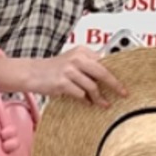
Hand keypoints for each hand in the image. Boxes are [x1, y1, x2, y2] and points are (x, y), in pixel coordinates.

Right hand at [12, 47, 127, 107]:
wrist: (32, 73)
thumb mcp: (73, 62)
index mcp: (82, 51)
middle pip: (102, 72)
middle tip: (123, 93)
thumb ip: (89, 66)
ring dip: (99, 98)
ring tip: (103, 104)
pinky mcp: (62, 82)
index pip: (104, 62)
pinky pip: (80, 94)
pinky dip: (85, 100)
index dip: (115, 73)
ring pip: (92, 86)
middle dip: (115, 84)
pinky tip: (86, 102)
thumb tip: (109, 78)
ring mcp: (69, 70)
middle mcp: (76, 58)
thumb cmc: (53, 69)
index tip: (123, 82)